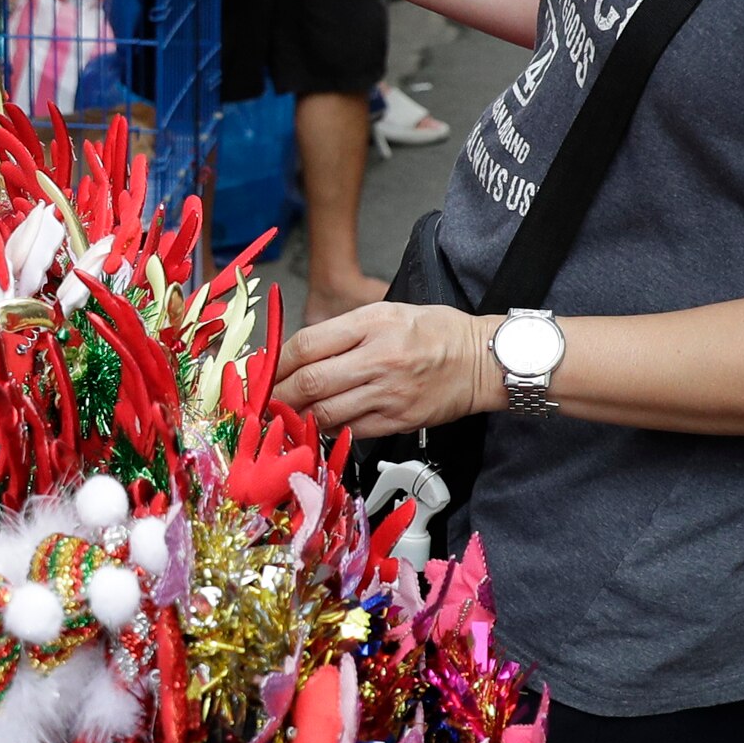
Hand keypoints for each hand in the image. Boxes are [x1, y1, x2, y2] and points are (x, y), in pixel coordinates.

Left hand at [270, 302, 493, 436]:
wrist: (482, 361)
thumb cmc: (435, 332)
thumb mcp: (388, 312)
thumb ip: (345, 330)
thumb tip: (299, 353)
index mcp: (372, 324)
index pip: (307, 344)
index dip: (277, 362)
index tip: (264, 370)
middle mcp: (378, 358)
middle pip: (309, 383)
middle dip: (277, 395)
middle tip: (262, 401)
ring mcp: (388, 393)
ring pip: (324, 413)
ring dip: (295, 418)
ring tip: (282, 417)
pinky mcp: (398, 420)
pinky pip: (349, 430)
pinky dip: (326, 430)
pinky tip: (316, 426)